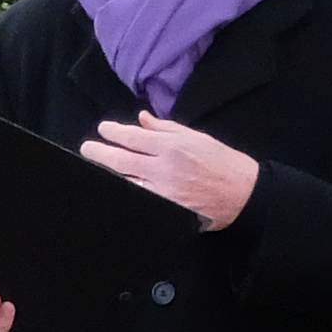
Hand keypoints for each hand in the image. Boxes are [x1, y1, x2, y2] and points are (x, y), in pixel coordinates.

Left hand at [81, 111, 258, 228]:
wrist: (244, 194)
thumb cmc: (223, 163)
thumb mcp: (197, 137)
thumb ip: (166, 129)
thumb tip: (142, 120)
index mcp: (171, 147)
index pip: (132, 137)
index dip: (113, 132)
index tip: (103, 130)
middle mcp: (163, 169)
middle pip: (121, 160)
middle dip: (99, 153)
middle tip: (88, 149)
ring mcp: (163, 192)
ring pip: (126, 183)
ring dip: (109, 175)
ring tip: (97, 169)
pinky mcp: (166, 211)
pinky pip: (140, 200)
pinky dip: (127, 194)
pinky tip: (117, 189)